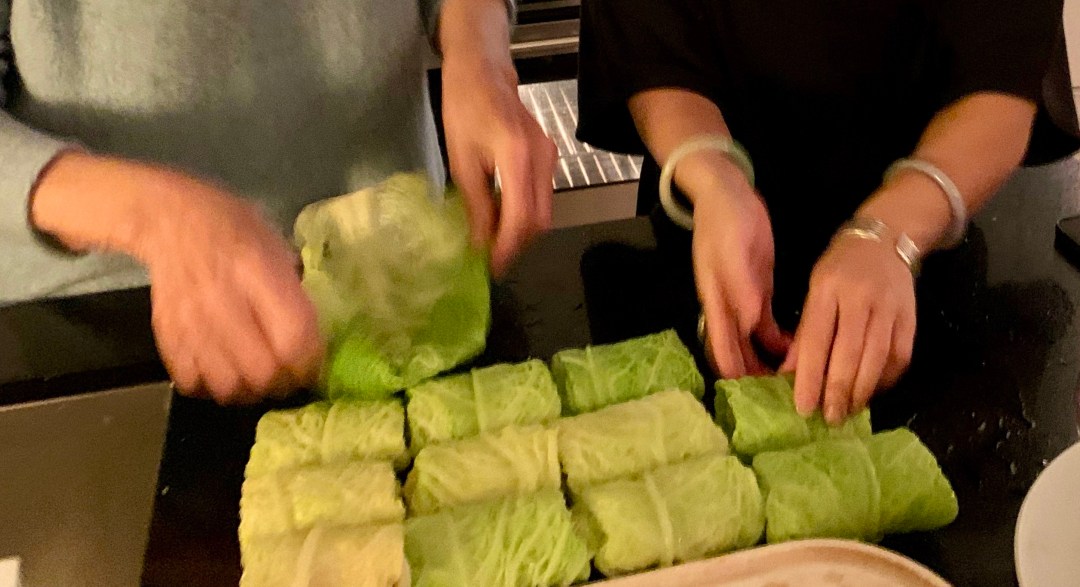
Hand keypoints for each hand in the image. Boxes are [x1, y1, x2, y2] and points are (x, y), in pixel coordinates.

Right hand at [31, 152, 323, 403]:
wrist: (168, 219)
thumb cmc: (231, 227)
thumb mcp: (275, 245)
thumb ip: (293, 290)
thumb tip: (312, 337)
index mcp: (257, 272)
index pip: (293, 337)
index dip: (310, 360)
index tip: (315, 363)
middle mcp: (223, 301)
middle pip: (263, 371)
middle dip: (284, 382)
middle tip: (290, 377)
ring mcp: (192, 322)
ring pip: (228, 385)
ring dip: (251, 391)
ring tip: (259, 380)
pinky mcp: (168, 336)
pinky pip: (192, 382)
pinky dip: (213, 387)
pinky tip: (225, 374)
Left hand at [439, 0, 557, 275]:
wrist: (485, 72)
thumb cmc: (465, 109)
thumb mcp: (461, 160)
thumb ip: (475, 204)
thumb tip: (479, 244)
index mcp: (518, 158)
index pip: (522, 218)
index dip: (508, 248)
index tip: (492, 267)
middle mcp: (543, 160)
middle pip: (540, 221)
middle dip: (517, 245)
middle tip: (491, 259)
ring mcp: (550, 158)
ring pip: (543, 211)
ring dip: (521, 231)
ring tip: (493, 241)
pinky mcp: (549, 157)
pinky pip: (541, 196)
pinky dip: (524, 213)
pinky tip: (501, 217)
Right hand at [690, 157, 791, 376]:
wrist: (726, 193)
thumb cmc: (726, 219)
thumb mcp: (734, 249)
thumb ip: (741, 286)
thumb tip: (749, 324)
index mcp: (716, 300)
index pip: (722, 349)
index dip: (736, 375)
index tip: (756, 398)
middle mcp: (727, 308)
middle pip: (736, 354)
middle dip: (755, 378)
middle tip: (785, 398)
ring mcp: (742, 301)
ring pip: (753, 344)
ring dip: (769, 364)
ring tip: (796, 382)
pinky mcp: (757, 290)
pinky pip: (766, 326)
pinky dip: (780, 342)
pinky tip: (800, 351)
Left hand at [780, 234, 915, 423]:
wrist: (887, 238)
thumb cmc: (840, 267)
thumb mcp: (814, 288)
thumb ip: (806, 331)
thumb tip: (790, 374)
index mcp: (827, 289)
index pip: (816, 340)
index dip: (810, 376)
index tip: (803, 406)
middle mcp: (860, 298)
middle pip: (849, 353)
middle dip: (838, 391)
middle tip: (829, 418)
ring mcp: (889, 307)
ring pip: (877, 358)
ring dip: (862, 391)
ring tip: (848, 411)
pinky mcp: (910, 317)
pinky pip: (900, 356)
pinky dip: (886, 380)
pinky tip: (871, 393)